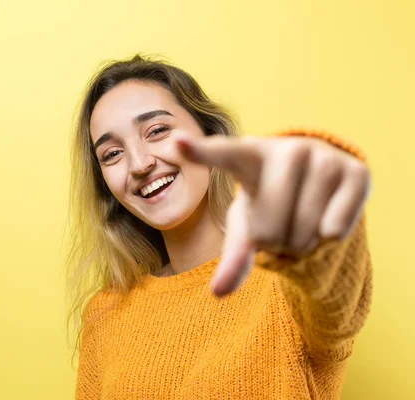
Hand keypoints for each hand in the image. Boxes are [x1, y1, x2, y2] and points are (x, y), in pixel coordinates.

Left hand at [176, 133, 371, 297]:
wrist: (321, 182)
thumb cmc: (272, 202)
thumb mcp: (249, 226)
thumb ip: (234, 256)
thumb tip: (218, 294)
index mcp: (249, 156)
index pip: (223, 155)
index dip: (200, 152)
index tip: (176, 143)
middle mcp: (286, 150)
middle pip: (269, 227)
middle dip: (274, 241)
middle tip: (280, 222)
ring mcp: (322, 157)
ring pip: (304, 231)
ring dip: (301, 243)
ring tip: (301, 221)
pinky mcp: (356, 171)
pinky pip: (335, 227)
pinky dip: (329, 237)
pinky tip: (327, 219)